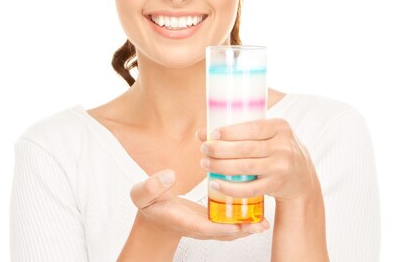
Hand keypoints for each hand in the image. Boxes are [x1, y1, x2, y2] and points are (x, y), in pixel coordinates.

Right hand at [130, 169, 269, 239]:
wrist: (153, 215)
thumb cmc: (149, 203)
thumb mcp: (143, 193)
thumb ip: (153, 185)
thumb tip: (169, 175)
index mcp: (182, 221)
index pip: (204, 227)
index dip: (221, 228)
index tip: (237, 226)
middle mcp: (197, 226)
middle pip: (223, 233)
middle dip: (243, 230)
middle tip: (262, 224)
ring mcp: (205, 225)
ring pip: (229, 230)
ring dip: (247, 227)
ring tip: (265, 221)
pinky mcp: (210, 219)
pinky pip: (228, 222)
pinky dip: (242, 220)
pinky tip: (257, 212)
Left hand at [197, 119, 320, 203]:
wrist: (302, 177)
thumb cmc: (275, 150)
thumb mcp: (267, 136)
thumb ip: (239, 132)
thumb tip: (201, 133)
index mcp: (280, 127)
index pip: (252, 127)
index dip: (230, 132)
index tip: (212, 135)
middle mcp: (283, 146)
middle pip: (246, 148)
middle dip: (220, 149)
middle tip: (204, 150)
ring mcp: (282, 167)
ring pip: (245, 168)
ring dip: (221, 167)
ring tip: (205, 164)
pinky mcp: (277, 185)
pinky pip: (250, 188)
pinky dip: (230, 188)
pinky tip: (216, 183)